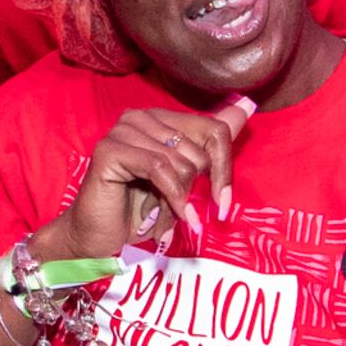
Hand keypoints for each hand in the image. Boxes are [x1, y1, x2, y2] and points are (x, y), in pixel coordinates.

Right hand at [44, 97, 254, 256]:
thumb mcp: (183, 180)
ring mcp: (122, 130)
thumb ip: (210, 146)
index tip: (222, 204)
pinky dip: (170, 197)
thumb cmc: (139, 211)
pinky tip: (168, 217)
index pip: (214, 130)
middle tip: (175, 210)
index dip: (224, 170)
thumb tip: (247, 106)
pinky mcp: (110, 150)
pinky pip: (159, 168)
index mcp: (160, 118)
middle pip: (198, 149)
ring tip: (162, 215)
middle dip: (192, 189)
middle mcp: (141, 117)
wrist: (98, 238)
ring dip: (177, 198)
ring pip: (179, 160)